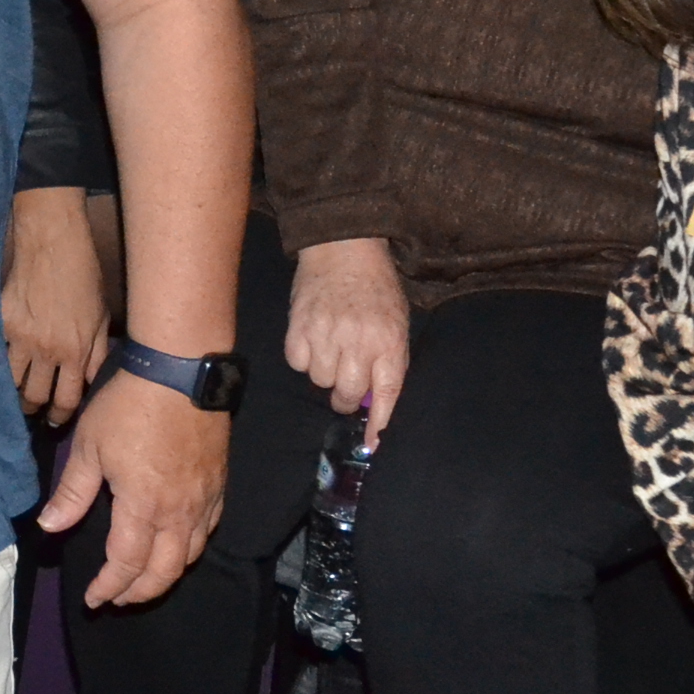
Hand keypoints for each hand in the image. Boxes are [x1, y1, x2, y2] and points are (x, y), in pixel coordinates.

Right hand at [1, 187, 110, 427]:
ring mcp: (19, 337)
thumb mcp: (101, 317)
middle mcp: (46, 351)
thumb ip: (97, 354)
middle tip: (32, 410)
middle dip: (34, 408)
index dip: (60, 415)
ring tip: (13, 392)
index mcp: (75, 351)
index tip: (54, 420)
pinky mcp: (0, 322)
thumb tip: (90, 383)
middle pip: (35, 396)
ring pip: (11, 380)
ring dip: (13, 390)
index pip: (67, 400)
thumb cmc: (84, 277)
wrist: (53, 244)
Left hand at [39, 373, 227, 606]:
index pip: (126, 563)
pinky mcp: (219, 486)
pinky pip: (208, 532)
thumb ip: (72, 493)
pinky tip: (177, 546)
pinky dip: (189, 550)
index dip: (108, 587)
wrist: (182, 372)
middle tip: (116, 598)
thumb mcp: (89, 447)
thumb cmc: (128, 407)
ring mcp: (204, 501)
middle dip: (138, 592)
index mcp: (142, 506)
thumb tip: (49, 527)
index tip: (92, 599)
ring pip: (190, 556)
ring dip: (165, 576)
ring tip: (143, 579)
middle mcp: (178, 513)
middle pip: (163, 572)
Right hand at [285, 237, 411, 441]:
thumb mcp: (396, 323)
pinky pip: (298, 363)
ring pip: (320, 380)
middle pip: (347, 393)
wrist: (343, 249)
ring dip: (325, 373)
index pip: (387, 394)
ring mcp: (326, 334)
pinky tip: (313, 341)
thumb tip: (373, 400)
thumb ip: (389, 361)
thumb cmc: (376, 288)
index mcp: (389, 342)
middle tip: (346, 381)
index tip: (372, 444)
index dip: (378, 423)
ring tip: (330, 351)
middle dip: (346, 394)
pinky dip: (304, 358)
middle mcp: (358, 342)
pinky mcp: (298, 327)